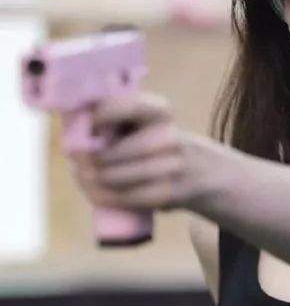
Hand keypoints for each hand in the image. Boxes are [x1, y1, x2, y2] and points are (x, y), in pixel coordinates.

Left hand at [68, 92, 213, 212]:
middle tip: (75, 158)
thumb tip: (71, 124)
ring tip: (83, 175)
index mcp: (160, 111)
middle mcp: (167, 137)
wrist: (201, 171)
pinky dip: (102, 196)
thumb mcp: (146, 119)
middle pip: (106, 154)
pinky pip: (122, 198)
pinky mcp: (166, 195)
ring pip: (110, 178)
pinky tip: (94, 191)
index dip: (95, 118)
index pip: (121, 108)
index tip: (87, 126)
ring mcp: (169, 169)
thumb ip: (114, 114)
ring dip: (89, 179)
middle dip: (84, 159)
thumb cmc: (156, 140)